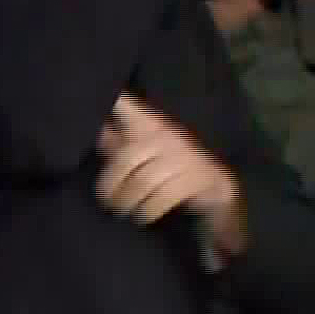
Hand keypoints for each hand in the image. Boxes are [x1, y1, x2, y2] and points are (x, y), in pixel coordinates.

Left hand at [97, 95, 246, 262]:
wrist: (219, 193)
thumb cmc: (170, 170)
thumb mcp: (141, 154)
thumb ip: (117, 142)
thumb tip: (95, 128)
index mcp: (151, 126)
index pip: (129, 106)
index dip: (115, 101)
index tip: (105, 98)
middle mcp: (168, 136)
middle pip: (128, 157)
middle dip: (111, 184)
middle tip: (107, 201)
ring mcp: (187, 157)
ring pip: (145, 179)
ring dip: (128, 200)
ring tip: (122, 211)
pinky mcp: (202, 178)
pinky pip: (166, 194)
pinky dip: (149, 208)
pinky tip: (142, 216)